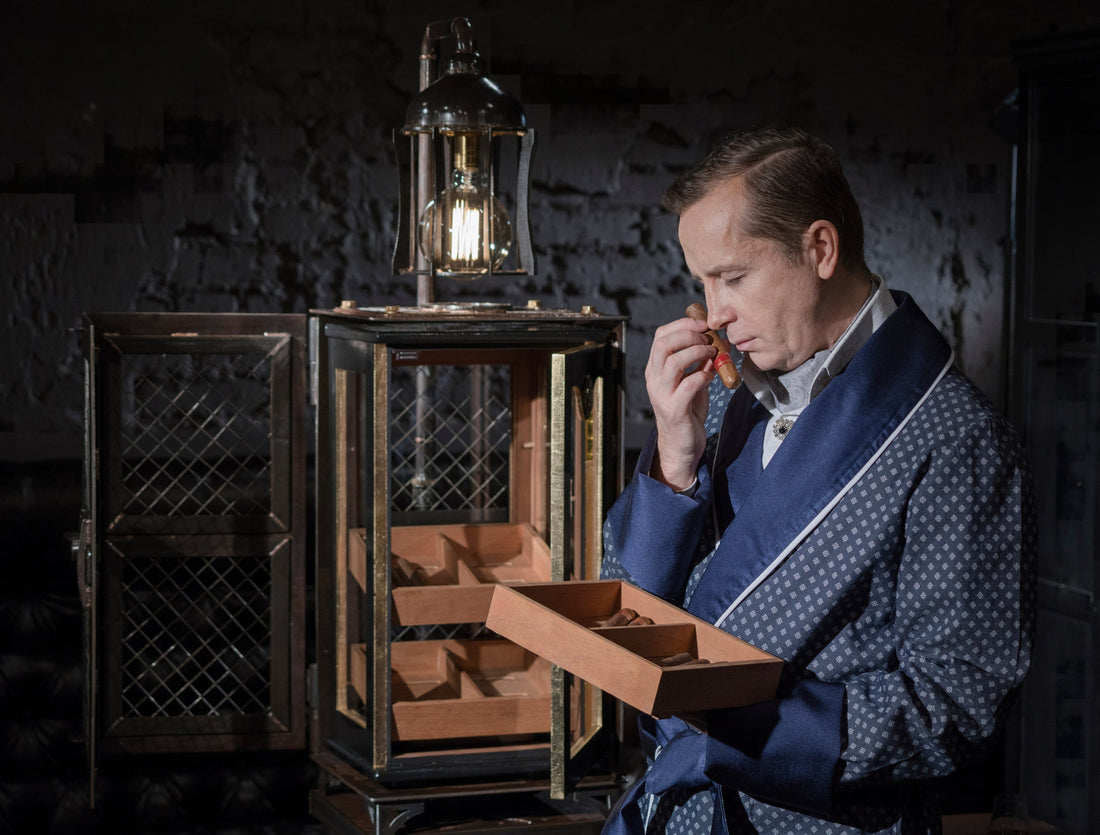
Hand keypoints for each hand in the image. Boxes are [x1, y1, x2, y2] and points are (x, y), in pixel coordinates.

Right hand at [644, 315, 715, 490]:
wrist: (681, 446)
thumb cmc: (687, 412)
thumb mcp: (692, 382)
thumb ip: (699, 363)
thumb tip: (715, 341)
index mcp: (656, 369)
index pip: (661, 335)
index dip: (683, 324)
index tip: (704, 323)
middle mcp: (654, 379)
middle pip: (664, 343)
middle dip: (690, 334)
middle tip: (708, 339)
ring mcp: (662, 394)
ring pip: (673, 361)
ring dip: (697, 352)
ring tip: (713, 354)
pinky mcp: (674, 409)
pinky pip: (688, 384)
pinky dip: (703, 375)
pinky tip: (712, 376)